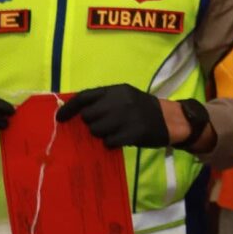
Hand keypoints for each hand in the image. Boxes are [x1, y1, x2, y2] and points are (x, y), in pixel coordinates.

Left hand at [56, 85, 174, 150]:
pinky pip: (110, 141)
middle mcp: (121, 101)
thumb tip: (77, 113)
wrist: (172, 119)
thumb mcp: (125, 98)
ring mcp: (128, 116)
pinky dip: (112, 143)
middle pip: (88, 116)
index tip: (60, 119)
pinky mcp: (134, 132)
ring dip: (101, 134)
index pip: (85, 97)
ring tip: (113, 133)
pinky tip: (121, 139)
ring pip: (97, 130)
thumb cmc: (143, 109)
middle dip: (91, 124)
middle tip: (101, 127)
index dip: (69, 109)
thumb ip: (104, 102)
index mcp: (117, 90)